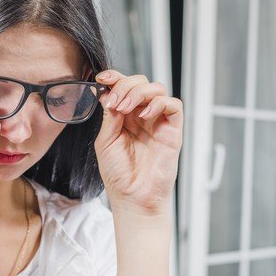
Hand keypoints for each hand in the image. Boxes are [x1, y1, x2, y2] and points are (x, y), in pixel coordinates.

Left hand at [93, 70, 182, 216]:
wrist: (132, 197)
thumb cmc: (118, 174)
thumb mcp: (105, 141)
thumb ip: (109, 117)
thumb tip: (109, 93)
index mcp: (124, 116)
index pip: (123, 87)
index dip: (114, 77)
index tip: (102, 78)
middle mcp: (142, 116)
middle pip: (140, 82)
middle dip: (125, 85)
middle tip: (115, 102)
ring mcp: (158, 122)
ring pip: (157, 89)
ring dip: (139, 92)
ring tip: (126, 107)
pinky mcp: (172, 130)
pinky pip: (173, 105)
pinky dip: (159, 103)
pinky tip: (144, 115)